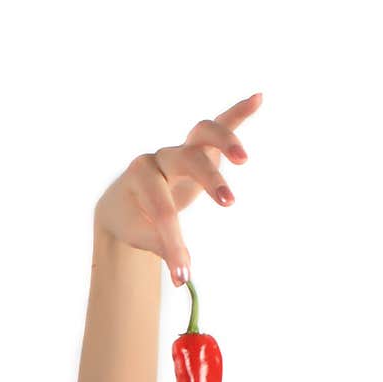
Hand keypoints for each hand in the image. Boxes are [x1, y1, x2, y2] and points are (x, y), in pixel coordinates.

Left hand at [93, 91, 262, 287]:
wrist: (124, 201)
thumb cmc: (134, 220)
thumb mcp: (141, 237)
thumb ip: (163, 251)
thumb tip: (183, 280)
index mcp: (139, 179)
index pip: (162, 209)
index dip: (174, 242)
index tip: (183, 275)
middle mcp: (160, 158)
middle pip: (186, 160)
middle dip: (208, 179)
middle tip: (230, 203)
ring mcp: (181, 149)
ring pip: (202, 133)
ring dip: (225, 140)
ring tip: (244, 159)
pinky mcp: (199, 147)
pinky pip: (219, 123)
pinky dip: (238, 112)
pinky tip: (258, 99)